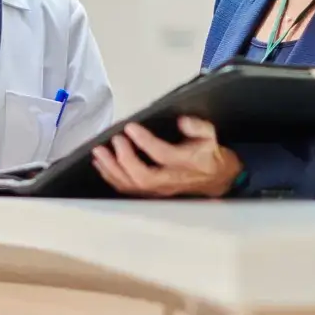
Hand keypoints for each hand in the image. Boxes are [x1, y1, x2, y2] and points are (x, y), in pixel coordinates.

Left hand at [90, 117, 241, 198]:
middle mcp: (170, 179)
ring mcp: (159, 189)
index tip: (130, 127)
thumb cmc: (208, 156)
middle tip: (114, 141)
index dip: (145, 142)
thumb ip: (198, 127)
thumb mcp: (210, 135)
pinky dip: (111, 178)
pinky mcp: (150, 192)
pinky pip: (128, 189)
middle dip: (124, 159)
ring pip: (132, 185)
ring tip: (99, 153)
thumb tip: (182, 121)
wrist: (216, 179)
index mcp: (185, 163)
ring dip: (112, 169)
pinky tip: (101, 165)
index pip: (162, 155)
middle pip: (143, 176)